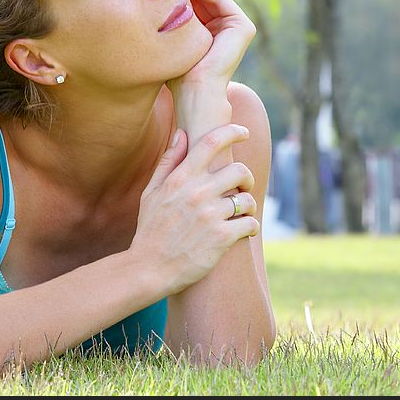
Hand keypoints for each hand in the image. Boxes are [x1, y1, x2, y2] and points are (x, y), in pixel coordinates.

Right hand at [132, 123, 258, 294]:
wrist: (148, 268)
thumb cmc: (150, 229)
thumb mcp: (151, 192)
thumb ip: (168, 162)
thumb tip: (182, 133)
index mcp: (181, 178)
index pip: (212, 142)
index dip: (232, 132)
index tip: (243, 132)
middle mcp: (197, 192)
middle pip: (239, 170)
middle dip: (246, 178)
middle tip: (243, 187)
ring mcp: (210, 215)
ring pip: (247, 199)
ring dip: (249, 206)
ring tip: (242, 214)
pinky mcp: (222, 238)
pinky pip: (250, 224)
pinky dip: (250, 227)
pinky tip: (243, 231)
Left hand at [167, 0, 255, 91]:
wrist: (193, 92)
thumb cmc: (177, 75)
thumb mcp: (173, 42)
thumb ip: (170, 23)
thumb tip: (147, 2)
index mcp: (214, 35)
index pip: (196, 6)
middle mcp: (228, 30)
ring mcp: (239, 28)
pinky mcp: (244, 27)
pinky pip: (220, 0)